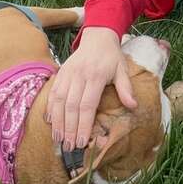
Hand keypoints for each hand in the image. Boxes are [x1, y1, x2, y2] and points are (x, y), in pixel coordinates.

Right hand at [46, 27, 136, 150]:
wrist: (98, 36)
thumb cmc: (111, 57)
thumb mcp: (122, 70)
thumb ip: (126, 88)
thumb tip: (133, 106)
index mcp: (95, 76)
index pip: (87, 105)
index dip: (83, 125)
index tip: (82, 142)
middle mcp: (79, 75)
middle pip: (71, 106)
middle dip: (69, 129)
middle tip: (69, 147)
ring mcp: (67, 74)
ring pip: (58, 101)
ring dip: (57, 122)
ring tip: (58, 139)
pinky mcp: (60, 73)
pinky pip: (52, 92)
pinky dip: (49, 108)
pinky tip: (49, 122)